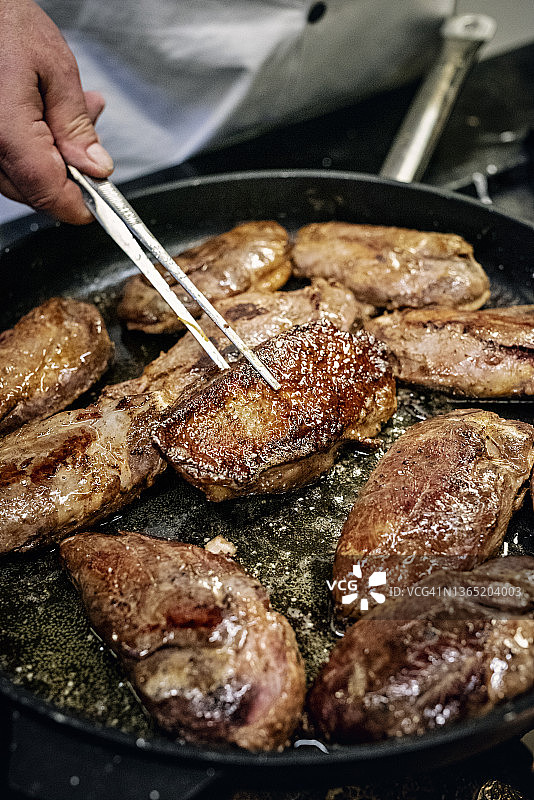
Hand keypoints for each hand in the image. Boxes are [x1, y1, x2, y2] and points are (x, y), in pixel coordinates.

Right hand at [0, 0, 113, 223]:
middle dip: (71, 172)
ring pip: (22, 180)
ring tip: (72, 110)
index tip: (103, 200)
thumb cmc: (4, 24)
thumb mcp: (55, 68)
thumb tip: (97, 168)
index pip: (48, 192)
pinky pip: (8, 162)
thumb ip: (76, 125)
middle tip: (90, 132)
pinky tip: (48, 116)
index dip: (81, 204)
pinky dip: (35, 148)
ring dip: (54, 157)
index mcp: (6, 132)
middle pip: (36, 191)